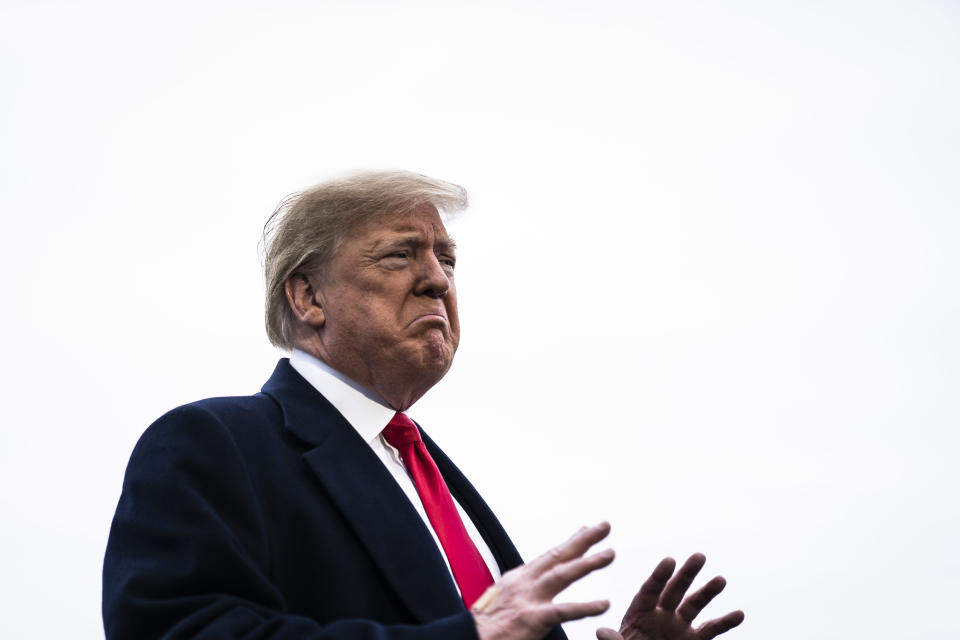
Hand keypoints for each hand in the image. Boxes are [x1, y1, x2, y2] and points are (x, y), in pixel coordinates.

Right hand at [472, 522, 614, 639]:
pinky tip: (603, 603)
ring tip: (609, 554)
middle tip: (605, 525)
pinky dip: (585, 606)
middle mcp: (524, 583)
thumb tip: (536, 584)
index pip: (550, 555)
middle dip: (583, 539)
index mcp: (518, 579)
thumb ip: (523, 590)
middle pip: (558, 555)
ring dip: (587, 563)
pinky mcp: (532, 619)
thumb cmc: (486, 626)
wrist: (467, 639)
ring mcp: (528, 599)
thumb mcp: (504, 598)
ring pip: (563, 574)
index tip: (587, 529)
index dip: (570, 542)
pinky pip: (564, 611)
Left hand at [595, 553, 743, 639]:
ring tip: (721, 579)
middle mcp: (661, 615)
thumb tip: (601, 632)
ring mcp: (678, 627)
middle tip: (699, 556)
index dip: (659, 576)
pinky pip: (711, 630)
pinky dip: (725, 622)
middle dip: (686, 574)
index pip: (650, 591)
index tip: (669, 560)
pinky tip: (739, 613)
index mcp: (639, 614)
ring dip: (708, 592)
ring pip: (694, 605)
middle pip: (674, 590)